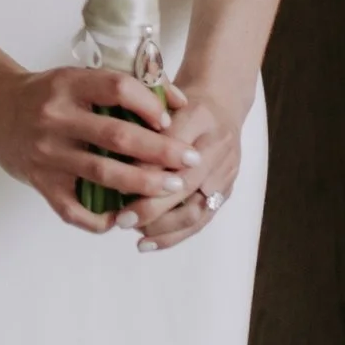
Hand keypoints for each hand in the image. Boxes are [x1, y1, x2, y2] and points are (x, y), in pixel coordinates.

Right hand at [0, 61, 206, 233]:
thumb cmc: (51, 95)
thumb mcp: (80, 78)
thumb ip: (126, 87)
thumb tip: (179, 101)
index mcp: (70, 85)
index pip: (118, 89)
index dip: (150, 104)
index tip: (171, 121)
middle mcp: (55, 118)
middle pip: (117, 137)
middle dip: (161, 152)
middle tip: (190, 161)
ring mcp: (46, 153)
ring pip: (102, 174)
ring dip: (143, 184)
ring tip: (172, 188)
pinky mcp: (40, 182)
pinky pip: (73, 210)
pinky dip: (99, 219)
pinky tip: (122, 218)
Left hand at [127, 67, 249, 252]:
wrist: (220, 103)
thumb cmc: (179, 103)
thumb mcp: (158, 102)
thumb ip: (141, 125)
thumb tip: (116, 165)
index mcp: (200, 115)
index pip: (171, 148)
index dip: (145, 170)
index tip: (117, 184)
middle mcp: (218, 145)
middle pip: (186, 183)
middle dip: (152, 206)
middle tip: (122, 218)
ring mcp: (227, 170)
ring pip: (197, 208)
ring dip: (163, 226)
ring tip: (136, 233)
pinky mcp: (227, 190)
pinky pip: (202, 220)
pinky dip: (174, 235)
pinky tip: (148, 243)